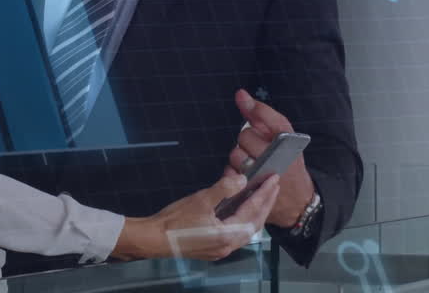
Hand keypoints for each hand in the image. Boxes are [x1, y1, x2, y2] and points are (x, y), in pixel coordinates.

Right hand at [111, 173, 279, 260]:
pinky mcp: (213, 248)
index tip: (274, 179)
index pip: (253, 211)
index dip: (264, 194)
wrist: (154, 239)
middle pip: (255, 224)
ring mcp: (221, 249)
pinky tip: (242, 209)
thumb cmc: (175, 220)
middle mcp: (228, 246)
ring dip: (256, 212)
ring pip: (247, 230)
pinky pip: (236, 232)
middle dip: (266, 204)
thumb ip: (224, 189)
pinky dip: (243, 219)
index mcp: (227, 235)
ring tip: (262, 196)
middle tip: (273, 186)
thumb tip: (242, 180)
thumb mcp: (201, 200)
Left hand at [225, 88, 314, 228]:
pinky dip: (234, 173)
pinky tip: (247, 175)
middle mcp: (278, 155)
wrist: (297, 197)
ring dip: (240, 158)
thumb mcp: (282, 136)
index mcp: (288, 139)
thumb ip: (260, 115)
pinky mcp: (252, 190)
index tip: (242, 96)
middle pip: (245, 136)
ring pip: (236, 155)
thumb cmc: (287, 161)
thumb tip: (241, 95)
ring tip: (253, 164)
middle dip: (247, 140)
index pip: (268, 117)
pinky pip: (231, 173)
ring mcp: (265, 174)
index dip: (254, 108)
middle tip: (257, 148)